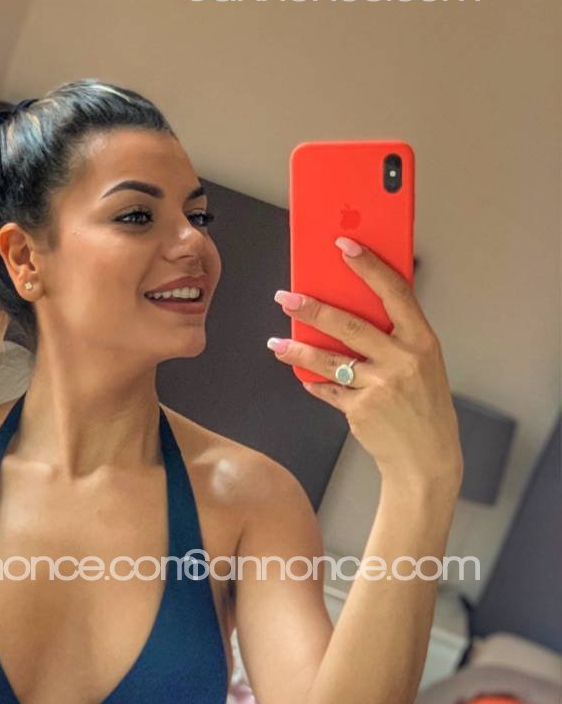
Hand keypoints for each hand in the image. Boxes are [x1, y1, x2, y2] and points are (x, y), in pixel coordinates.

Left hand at [269, 239, 463, 488]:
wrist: (427, 458)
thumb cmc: (424, 404)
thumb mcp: (424, 364)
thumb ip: (395, 337)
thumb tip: (352, 307)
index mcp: (422, 341)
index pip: (394, 292)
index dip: (368, 266)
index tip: (344, 245)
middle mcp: (402, 361)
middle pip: (349, 325)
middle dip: (312, 308)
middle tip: (286, 296)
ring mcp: (380, 386)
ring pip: (329, 360)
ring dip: (297, 349)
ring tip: (276, 343)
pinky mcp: (360, 410)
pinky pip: (328, 390)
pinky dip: (313, 382)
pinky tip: (301, 375)